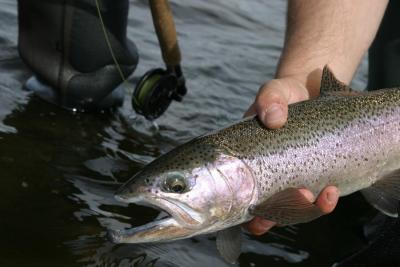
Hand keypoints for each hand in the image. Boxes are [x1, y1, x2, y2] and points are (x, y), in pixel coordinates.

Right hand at [243, 76, 339, 234]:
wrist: (310, 90)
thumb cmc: (283, 94)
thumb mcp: (273, 92)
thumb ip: (269, 100)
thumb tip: (274, 119)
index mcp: (248, 162)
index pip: (242, 198)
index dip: (248, 215)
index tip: (259, 215)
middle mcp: (267, 175)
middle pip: (268, 211)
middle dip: (282, 215)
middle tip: (300, 194)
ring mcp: (291, 178)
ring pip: (294, 209)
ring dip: (308, 209)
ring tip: (324, 194)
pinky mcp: (313, 176)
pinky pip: (317, 198)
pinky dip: (325, 200)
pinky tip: (332, 190)